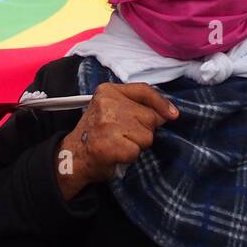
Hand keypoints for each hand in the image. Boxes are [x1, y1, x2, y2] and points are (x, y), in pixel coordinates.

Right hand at [57, 82, 178, 201]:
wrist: (74, 157)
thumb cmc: (97, 134)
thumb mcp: (111, 109)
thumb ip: (136, 106)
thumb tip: (168, 114)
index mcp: (108, 91)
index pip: (144, 90)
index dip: (161, 103)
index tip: (173, 115)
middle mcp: (107, 104)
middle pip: (149, 116)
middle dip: (143, 129)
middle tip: (124, 135)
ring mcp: (108, 124)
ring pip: (147, 135)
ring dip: (137, 144)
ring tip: (119, 144)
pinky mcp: (111, 144)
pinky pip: (137, 151)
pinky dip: (130, 156)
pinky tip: (116, 154)